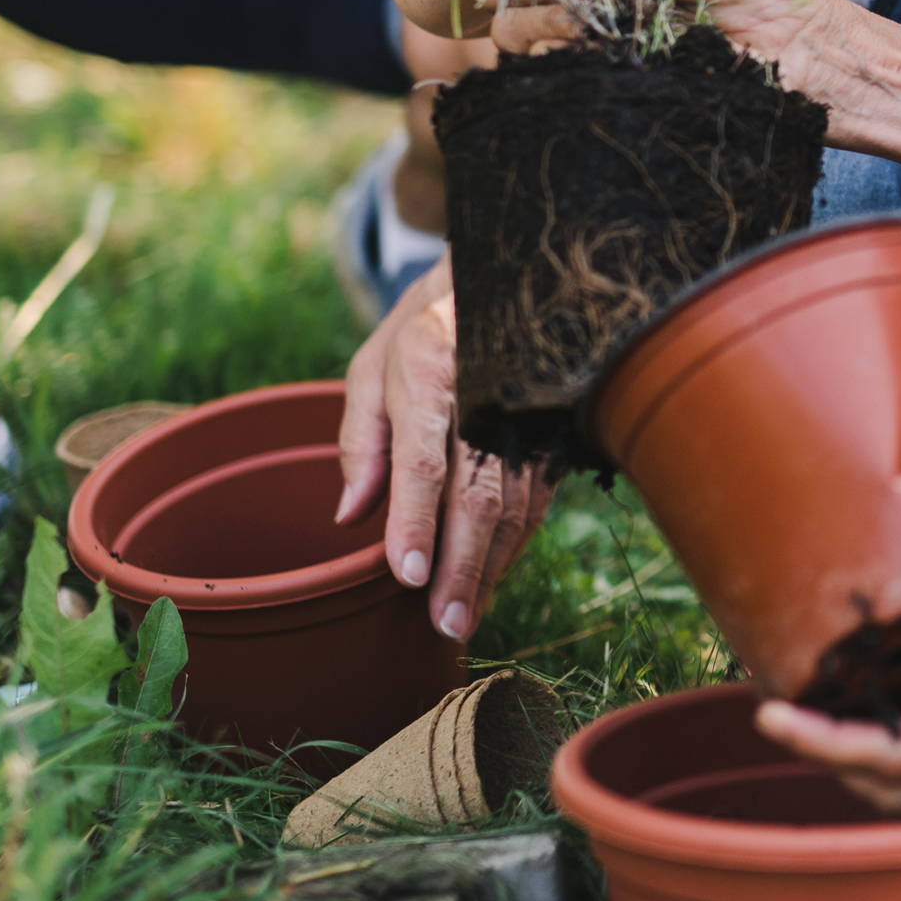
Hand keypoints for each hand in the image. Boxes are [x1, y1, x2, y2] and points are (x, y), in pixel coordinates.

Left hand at [336, 252, 554, 639]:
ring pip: (517, 503)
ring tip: (465, 616)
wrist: (505, 277)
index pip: (425, 459)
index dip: (416, 521)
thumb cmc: (424, 329)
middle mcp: (485, 396)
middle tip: (445, 623)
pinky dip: (514, 545)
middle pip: (479, 493)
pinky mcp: (551, 431)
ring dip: (492, 567)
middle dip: (463, 565)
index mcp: (431, 372)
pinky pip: (536, 498)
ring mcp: (527, 414)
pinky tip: (491, 578)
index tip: (408, 576)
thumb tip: (349, 516)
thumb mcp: (373, 368)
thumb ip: (360, 440)